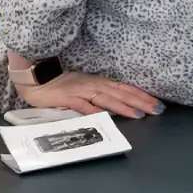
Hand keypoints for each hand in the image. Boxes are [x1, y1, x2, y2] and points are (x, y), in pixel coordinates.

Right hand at [19, 71, 161, 119]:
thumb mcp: (84, 87)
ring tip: (139, 114)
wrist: (34, 76)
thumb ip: (98, 95)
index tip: (157, 103)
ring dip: (123, 107)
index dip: (141, 95)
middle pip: (121, 93)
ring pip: (107, 99)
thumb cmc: (59, 84)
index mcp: (99, 82)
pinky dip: (94, 110)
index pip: (125, 89)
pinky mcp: (67, 97)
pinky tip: (104, 116)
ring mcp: (81, 90)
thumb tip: (115, 104)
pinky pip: (82, 105)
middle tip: (158, 109)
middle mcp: (93, 85)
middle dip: (141, 102)